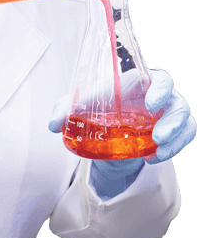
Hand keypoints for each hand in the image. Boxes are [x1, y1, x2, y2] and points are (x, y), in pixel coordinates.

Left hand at [48, 69, 194, 197]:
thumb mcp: (79, 109)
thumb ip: (65, 110)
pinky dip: (175, 147)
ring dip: (175, 137)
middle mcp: (157, 96)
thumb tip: (53, 124)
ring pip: (185, 120)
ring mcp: (168, 114)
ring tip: (157, 152)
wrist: (109, 133)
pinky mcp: (173, 131)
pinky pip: (185, 136)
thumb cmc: (99, 110)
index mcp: (138, 84)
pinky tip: (154, 158)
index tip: (150, 104)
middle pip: (177, 100)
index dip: (159, 88)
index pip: (157, 79)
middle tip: (158, 136)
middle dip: (172, 118)